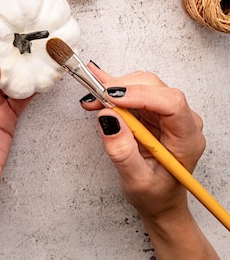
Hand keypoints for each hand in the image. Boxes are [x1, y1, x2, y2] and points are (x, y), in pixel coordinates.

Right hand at [81, 66, 218, 259]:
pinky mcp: (155, 109)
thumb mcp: (137, 181)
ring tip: (94, 101)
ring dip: (115, 88)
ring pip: (143, 84)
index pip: (171, 103)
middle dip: (122, 89)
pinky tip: (98, 80)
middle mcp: (183, 120)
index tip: (112, 98)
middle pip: (155, 88)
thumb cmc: (155, 195)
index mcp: (187, 139)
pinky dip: (115, 88)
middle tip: (95, 100)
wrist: (160, 199)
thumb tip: (109, 117)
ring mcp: (169, 112)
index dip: (141, 95)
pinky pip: (136, 89)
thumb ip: (123, 152)